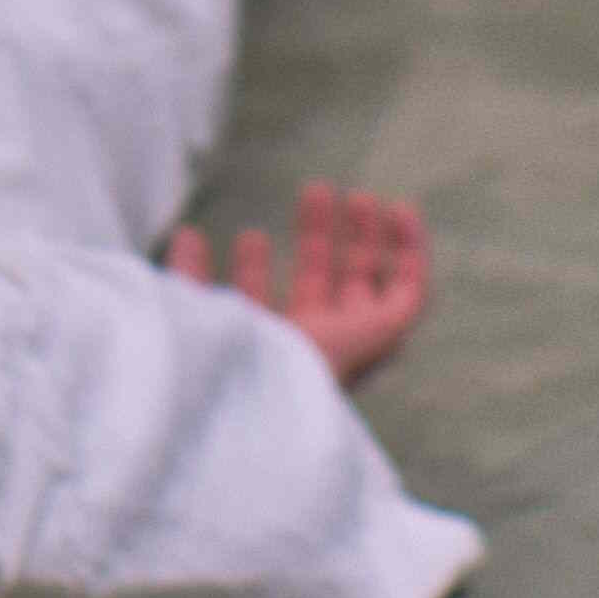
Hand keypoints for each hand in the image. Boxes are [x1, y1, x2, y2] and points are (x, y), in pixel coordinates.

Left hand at [165, 178, 429, 386]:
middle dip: (320, 242)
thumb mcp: (196, 311)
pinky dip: (411, 251)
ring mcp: (350, 346)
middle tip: (316, 193)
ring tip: (355, 196)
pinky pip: (410, 293)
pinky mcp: (384, 336)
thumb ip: (192, 277)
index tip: (250, 237)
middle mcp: (310, 353)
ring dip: (365, 242)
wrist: (259, 404)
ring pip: (367, 287)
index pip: (266, 312)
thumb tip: (186, 234)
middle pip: (323, 292)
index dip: (257, 273)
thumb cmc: (222, 367)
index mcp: (261, 352)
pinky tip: (398, 211)